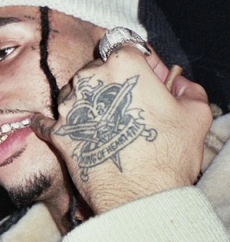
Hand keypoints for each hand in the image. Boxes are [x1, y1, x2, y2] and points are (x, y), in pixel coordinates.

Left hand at [30, 46, 211, 213]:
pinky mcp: (58, 133)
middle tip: (127, 106)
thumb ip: (187, 89)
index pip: (125, 46)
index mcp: (122, 65)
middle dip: (110, 83)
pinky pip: (46, 122)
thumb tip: (177, 84)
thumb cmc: (167, 154)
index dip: (138, 62)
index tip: (146, 77)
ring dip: (86, 103)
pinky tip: (46, 123)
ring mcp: (70, 108)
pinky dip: (48, 122)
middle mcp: (89, 80)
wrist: (139, 196)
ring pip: (74, 94)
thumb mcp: (195, 114)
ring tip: (105, 124)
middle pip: (96, 70)